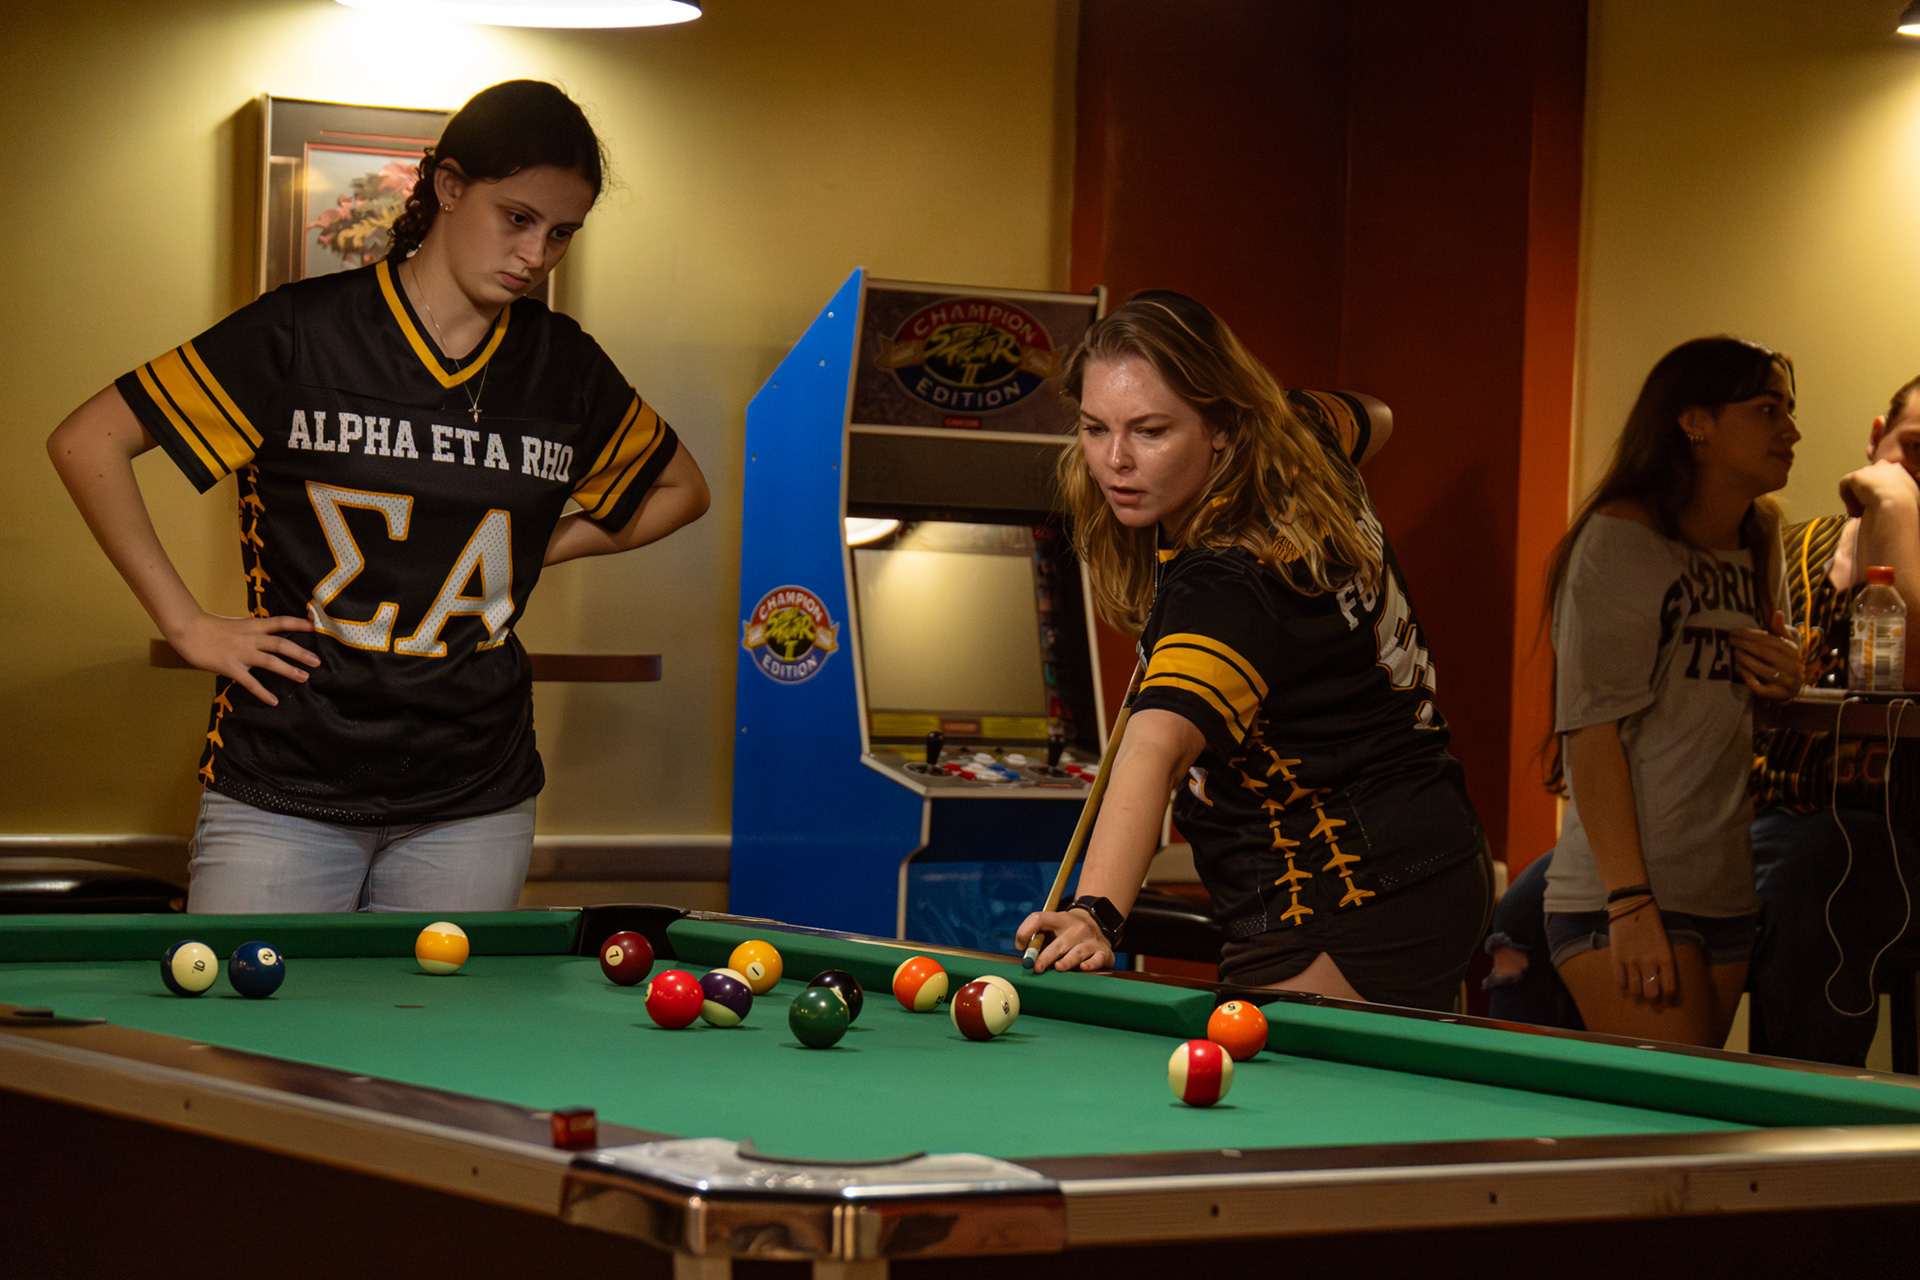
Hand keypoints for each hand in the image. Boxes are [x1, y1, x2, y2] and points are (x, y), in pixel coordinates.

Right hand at [166, 611, 318, 705]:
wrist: (188, 630)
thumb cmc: (210, 627)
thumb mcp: (237, 624)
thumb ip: (253, 631)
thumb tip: (268, 637)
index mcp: (252, 625)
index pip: (280, 621)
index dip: (298, 623)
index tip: (314, 626)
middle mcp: (250, 638)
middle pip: (280, 644)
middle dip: (300, 653)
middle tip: (317, 662)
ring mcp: (241, 653)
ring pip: (270, 661)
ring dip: (289, 670)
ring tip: (304, 677)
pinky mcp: (230, 667)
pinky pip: (250, 682)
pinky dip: (262, 692)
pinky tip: (273, 700)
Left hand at [1015, 907, 1113, 973]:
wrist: (1098, 924)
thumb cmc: (1067, 932)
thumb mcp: (1053, 927)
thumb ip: (1040, 938)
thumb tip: (1026, 957)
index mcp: (1059, 919)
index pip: (1039, 919)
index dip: (1026, 931)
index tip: (1020, 947)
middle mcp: (1076, 928)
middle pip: (1059, 943)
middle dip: (1046, 956)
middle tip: (1036, 968)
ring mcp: (1091, 940)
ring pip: (1077, 952)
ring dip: (1067, 961)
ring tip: (1058, 967)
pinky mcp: (1102, 952)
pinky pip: (1097, 959)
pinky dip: (1090, 964)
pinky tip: (1083, 967)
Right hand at [1607, 903, 1677, 1006]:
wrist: (1631, 906)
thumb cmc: (1651, 922)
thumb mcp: (1664, 942)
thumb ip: (1663, 960)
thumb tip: (1660, 979)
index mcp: (1665, 957)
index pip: (1669, 987)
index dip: (1668, 997)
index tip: (1666, 999)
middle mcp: (1649, 962)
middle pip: (1652, 992)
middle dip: (1653, 1000)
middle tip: (1652, 1001)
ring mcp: (1631, 961)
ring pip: (1636, 989)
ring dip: (1638, 996)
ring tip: (1638, 996)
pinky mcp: (1617, 957)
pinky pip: (1620, 980)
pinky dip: (1624, 988)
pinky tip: (1626, 988)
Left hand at [1729, 610, 1801, 700]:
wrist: (1792, 687)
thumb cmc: (1783, 660)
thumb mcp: (1784, 644)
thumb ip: (1779, 630)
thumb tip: (1777, 612)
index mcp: (1792, 651)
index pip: (1771, 640)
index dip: (1752, 635)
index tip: (1736, 631)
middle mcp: (1791, 666)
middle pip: (1767, 653)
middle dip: (1747, 645)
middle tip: (1731, 640)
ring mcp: (1785, 682)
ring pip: (1764, 670)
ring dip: (1747, 660)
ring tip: (1735, 653)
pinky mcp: (1776, 695)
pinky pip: (1761, 688)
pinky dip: (1750, 679)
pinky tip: (1740, 670)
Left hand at [1839, 458, 1919, 518]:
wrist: (1896, 503)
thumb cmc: (1906, 504)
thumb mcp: (1909, 495)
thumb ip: (1900, 493)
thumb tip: (1895, 500)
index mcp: (1897, 470)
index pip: (1883, 476)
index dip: (1878, 490)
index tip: (1878, 503)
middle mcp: (1883, 466)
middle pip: (1869, 478)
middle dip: (1866, 493)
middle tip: (1868, 508)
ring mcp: (1869, 469)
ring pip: (1856, 483)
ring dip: (1856, 498)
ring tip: (1860, 513)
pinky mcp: (1856, 476)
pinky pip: (1845, 485)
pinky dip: (1847, 498)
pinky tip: (1854, 512)